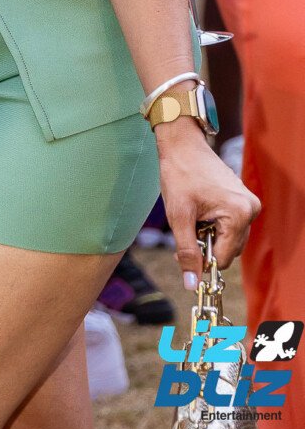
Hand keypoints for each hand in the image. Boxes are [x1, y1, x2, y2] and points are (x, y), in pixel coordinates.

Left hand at [156, 123, 259, 283]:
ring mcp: (249, 203)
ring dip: (209, 237)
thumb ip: (186, 251)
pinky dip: (214, 226)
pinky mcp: (243, 200)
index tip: (181, 252)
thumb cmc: (179, 174)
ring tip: (192, 218)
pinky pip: (231, 226)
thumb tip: (191, 284)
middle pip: (229, 250)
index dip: (201, 260)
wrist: (182, 144)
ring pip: (229, 239)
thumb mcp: (178, 216)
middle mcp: (251, 209)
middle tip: (184, 231)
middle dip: (205, 247)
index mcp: (239, 213)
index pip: (223, 257)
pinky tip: (200, 211)